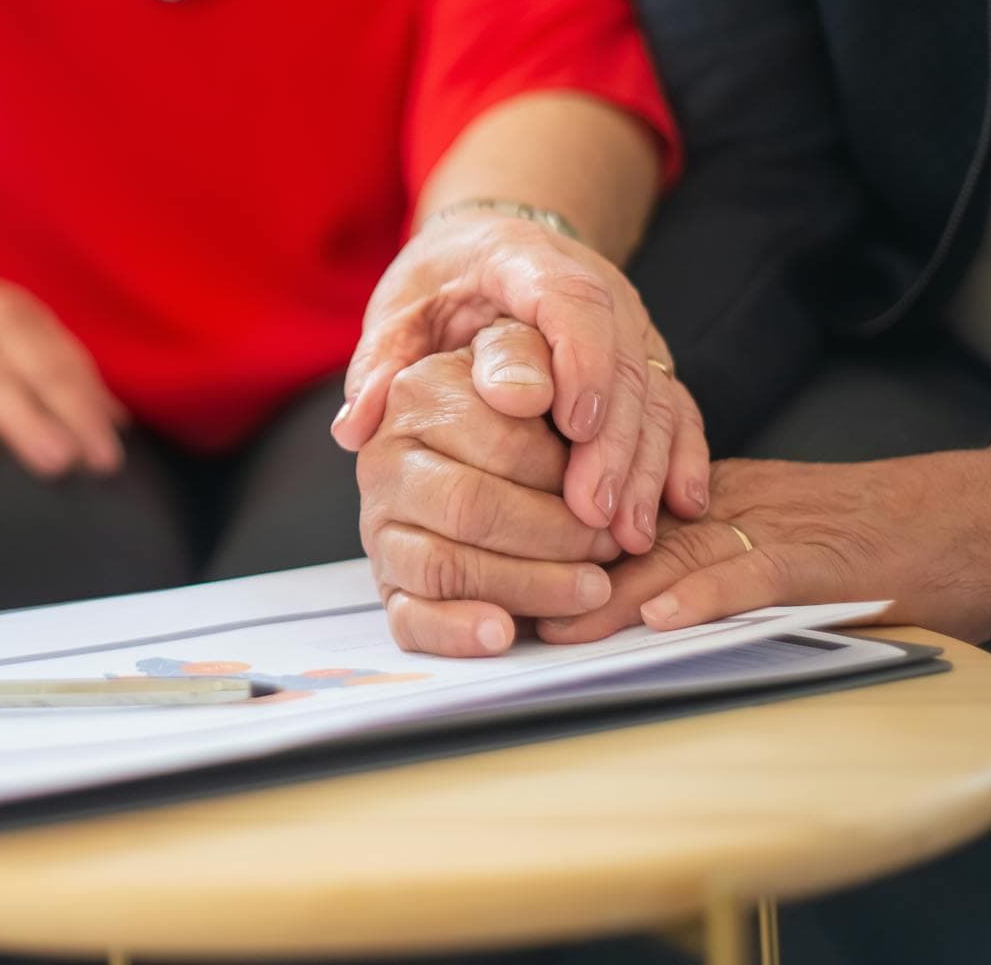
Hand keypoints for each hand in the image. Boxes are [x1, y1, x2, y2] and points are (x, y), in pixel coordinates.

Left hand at [333, 212, 709, 554]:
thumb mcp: (400, 309)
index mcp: (527, 262)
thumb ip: (380, 362)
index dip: (580, 361)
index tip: (572, 424)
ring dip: (644, 465)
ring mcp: (628, 328)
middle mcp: (595, 289)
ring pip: (654, 392)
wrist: (489, 252)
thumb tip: (358, 425)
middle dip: (612, 442)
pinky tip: (678, 506)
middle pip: (622, 361)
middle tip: (591, 512)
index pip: (570, 301)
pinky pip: (675, 406)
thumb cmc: (441, 284)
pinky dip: (679, 456)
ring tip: (626, 533)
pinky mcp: (644, 363)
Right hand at [357, 333, 623, 656]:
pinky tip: (504, 634)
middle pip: (472, 507)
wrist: (477, 449)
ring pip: (444, 566)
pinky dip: (456, 631)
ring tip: (589, 589)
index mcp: (418, 393)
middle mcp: (386, 459)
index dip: (567, 475)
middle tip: (610, 548)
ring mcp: (380, 525)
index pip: (502, 443)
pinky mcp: (388, 583)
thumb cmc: (521, 406)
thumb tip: (524, 393)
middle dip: (555, 535)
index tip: (610, 494)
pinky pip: (410, 618)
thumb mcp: (526, 356)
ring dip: (527, 584)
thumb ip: (524, 357)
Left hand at [539, 426, 990, 646]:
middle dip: (564, 574)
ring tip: (555, 627)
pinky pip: (755, 575)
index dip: (561, 545)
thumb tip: (636, 601)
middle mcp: (734, 505)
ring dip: (613, 593)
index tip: (502, 577)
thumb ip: (710, 557)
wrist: (985, 520)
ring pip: (678, 554)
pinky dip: (708, 597)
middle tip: (501, 610)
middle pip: (632, 533)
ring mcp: (778, 528)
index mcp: (717, 499)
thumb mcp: (778, 538)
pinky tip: (663, 621)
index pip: (621, 514)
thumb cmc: (886, 541)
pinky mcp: (825, 559)